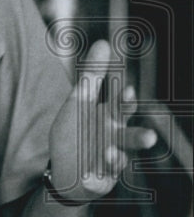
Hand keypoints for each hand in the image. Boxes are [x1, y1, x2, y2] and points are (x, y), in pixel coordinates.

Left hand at [48, 39, 157, 201]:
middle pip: (130, 134)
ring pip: (122, 154)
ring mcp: (113, 155)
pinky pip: (110, 170)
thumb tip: (103, 43)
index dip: (123, 98)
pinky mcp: (107, 173)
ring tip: (118, 153)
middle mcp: (115, 135)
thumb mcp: (78, 102)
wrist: (66, 169)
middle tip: (149, 136)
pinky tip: (105, 157)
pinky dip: (108, 164)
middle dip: (140, 136)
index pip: (119, 105)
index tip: (125, 90)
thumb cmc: (74, 132)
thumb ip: (92, 75)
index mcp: (109, 116)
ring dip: (121, 154)